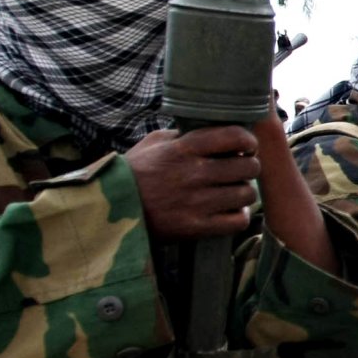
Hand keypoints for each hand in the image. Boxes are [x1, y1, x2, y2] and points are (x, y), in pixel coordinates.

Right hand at [126, 124, 260, 239]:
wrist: (108, 210)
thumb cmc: (133, 173)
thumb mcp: (153, 144)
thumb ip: (183, 135)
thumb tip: (214, 130)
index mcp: (183, 149)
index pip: (234, 136)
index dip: (247, 141)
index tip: (246, 147)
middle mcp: (193, 173)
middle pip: (248, 167)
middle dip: (249, 167)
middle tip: (240, 172)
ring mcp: (196, 202)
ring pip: (246, 194)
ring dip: (243, 193)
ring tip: (232, 193)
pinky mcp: (196, 227)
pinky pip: (237, 221)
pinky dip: (238, 217)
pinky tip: (229, 212)